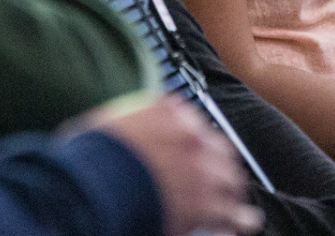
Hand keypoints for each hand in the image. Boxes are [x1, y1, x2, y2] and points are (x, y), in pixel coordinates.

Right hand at [88, 95, 261, 235]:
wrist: (92, 186)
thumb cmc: (89, 159)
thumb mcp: (104, 126)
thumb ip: (122, 124)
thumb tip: (114, 132)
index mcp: (167, 112)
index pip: (191, 120)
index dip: (193, 138)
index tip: (192, 146)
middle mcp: (190, 135)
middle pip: (218, 148)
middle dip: (220, 162)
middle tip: (220, 176)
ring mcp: (201, 168)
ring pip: (229, 179)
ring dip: (232, 191)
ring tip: (237, 202)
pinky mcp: (204, 202)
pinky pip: (230, 212)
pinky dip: (239, 219)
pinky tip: (245, 223)